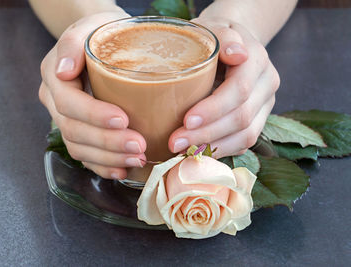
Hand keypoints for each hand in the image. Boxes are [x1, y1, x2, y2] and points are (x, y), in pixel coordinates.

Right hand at [39, 11, 146, 179]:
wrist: (102, 42)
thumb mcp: (90, 26)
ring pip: (79, 148)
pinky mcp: (79, 131)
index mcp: (54, 76)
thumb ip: (72, 43)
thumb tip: (63, 71)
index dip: (93, 115)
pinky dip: (103, 166)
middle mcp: (55, 102)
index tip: (123, 118)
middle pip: (74, 130)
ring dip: (108, 158)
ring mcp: (65, 119)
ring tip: (138, 158)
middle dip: (107, 142)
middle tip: (139, 145)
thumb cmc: (101, 32)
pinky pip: (85, 156)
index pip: (68, 102)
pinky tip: (122, 169)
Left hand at [168, 17, 279, 157]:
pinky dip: (220, 150)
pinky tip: (198, 152)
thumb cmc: (215, 37)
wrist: (232, 45)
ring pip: (246, 136)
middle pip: (242, 118)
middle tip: (175, 143)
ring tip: (182, 151)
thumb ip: (224, 36)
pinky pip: (244, 143)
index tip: (186, 120)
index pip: (240, 90)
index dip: (214, 109)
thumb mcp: (214, 28)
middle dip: (207, 134)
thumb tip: (236, 53)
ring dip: (213, 147)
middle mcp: (266, 85)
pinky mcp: (258, 120)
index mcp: (257, 61)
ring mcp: (265, 105)